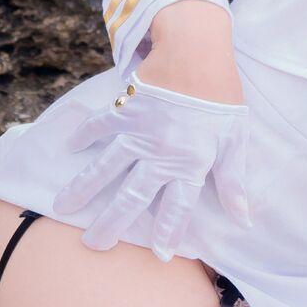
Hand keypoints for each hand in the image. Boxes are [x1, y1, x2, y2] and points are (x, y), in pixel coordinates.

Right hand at [51, 75, 250, 261]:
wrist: (199, 51)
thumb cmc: (222, 97)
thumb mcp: (235, 140)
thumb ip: (233, 181)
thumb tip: (243, 220)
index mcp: (191, 163)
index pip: (177, 208)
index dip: (168, 232)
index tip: (157, 256)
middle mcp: (161, 153)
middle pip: (133, 196)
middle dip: (112, 223)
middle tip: (94, 244)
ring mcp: (139, 131)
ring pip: (106, 167)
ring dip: (84, 188)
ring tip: (63, 208)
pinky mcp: (125, 109)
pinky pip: (99, 125)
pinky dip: (83, 135)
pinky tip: (69, 148)